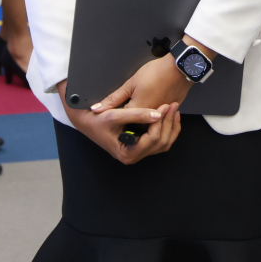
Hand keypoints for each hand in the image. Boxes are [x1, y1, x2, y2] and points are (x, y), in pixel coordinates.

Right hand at [61, 73, 184, 165]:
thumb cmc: (97, 120)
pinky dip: (167, 128)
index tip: (163, 107)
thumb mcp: (114, 115)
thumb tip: (157, 114)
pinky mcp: (141, 145)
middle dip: (168, 123)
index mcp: (127, 153)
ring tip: (173, 109)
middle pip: (160, 143)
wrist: (87, 121)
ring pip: (164, 143)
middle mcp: (134, 156)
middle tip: (172, 105)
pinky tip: (170, 115)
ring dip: (171, 126)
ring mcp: (138, 151)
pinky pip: (160, 140)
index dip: (159, 123)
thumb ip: (136, 114)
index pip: (151, 140)